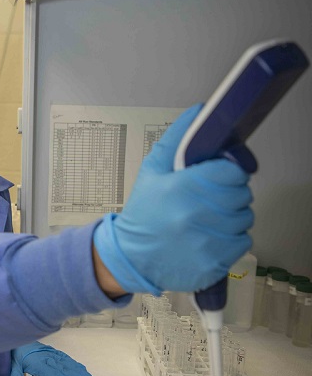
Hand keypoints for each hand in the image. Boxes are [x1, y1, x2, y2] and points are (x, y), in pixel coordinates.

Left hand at [9, 342, 93, 375]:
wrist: (16, 336)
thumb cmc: (15, 355)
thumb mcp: (12, 369)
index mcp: (36, 363)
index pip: (51, 373)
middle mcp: (47, 358)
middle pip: (63, 368)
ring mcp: (52, 354)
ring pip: (67, 363)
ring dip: (79, 371)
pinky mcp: (54, 351)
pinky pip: (66, 358)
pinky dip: (75, 364)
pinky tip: (83, 369)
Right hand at [93, 104, 253, 294]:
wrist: (131, 258)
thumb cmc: (143, 213)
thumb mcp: (152, 171)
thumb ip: (177, 139)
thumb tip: (199, 111)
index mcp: (182, 188)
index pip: (232, 172)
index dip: (227, 173)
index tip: (217, 178)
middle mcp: (196, 215)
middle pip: (242, 194)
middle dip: (229, 194)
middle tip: (210, 200)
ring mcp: (207, 242)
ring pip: (245, 219)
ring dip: (232, 217)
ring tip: (208, 219)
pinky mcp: (215, 263)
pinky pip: (242, 243)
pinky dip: (231, 240)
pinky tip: (210, 237)